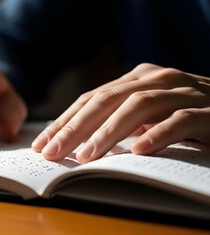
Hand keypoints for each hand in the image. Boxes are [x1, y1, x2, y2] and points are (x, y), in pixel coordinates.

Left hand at [32, 63, 209, 162]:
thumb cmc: (185, 115)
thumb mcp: (147, 113)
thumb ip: (119, 119)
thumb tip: (77, 140)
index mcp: (138, 78)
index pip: (91, 99)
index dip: (64, 121)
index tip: (41, 144)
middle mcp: (158, 79)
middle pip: (106, 100)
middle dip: (75, 128)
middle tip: (52, 152)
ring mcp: (184, 92)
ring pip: (138, 107)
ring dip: (108, 133)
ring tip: (86, 156)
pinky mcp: (209, 111)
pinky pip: (180, 120)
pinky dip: (158, 134)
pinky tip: (139, 150)